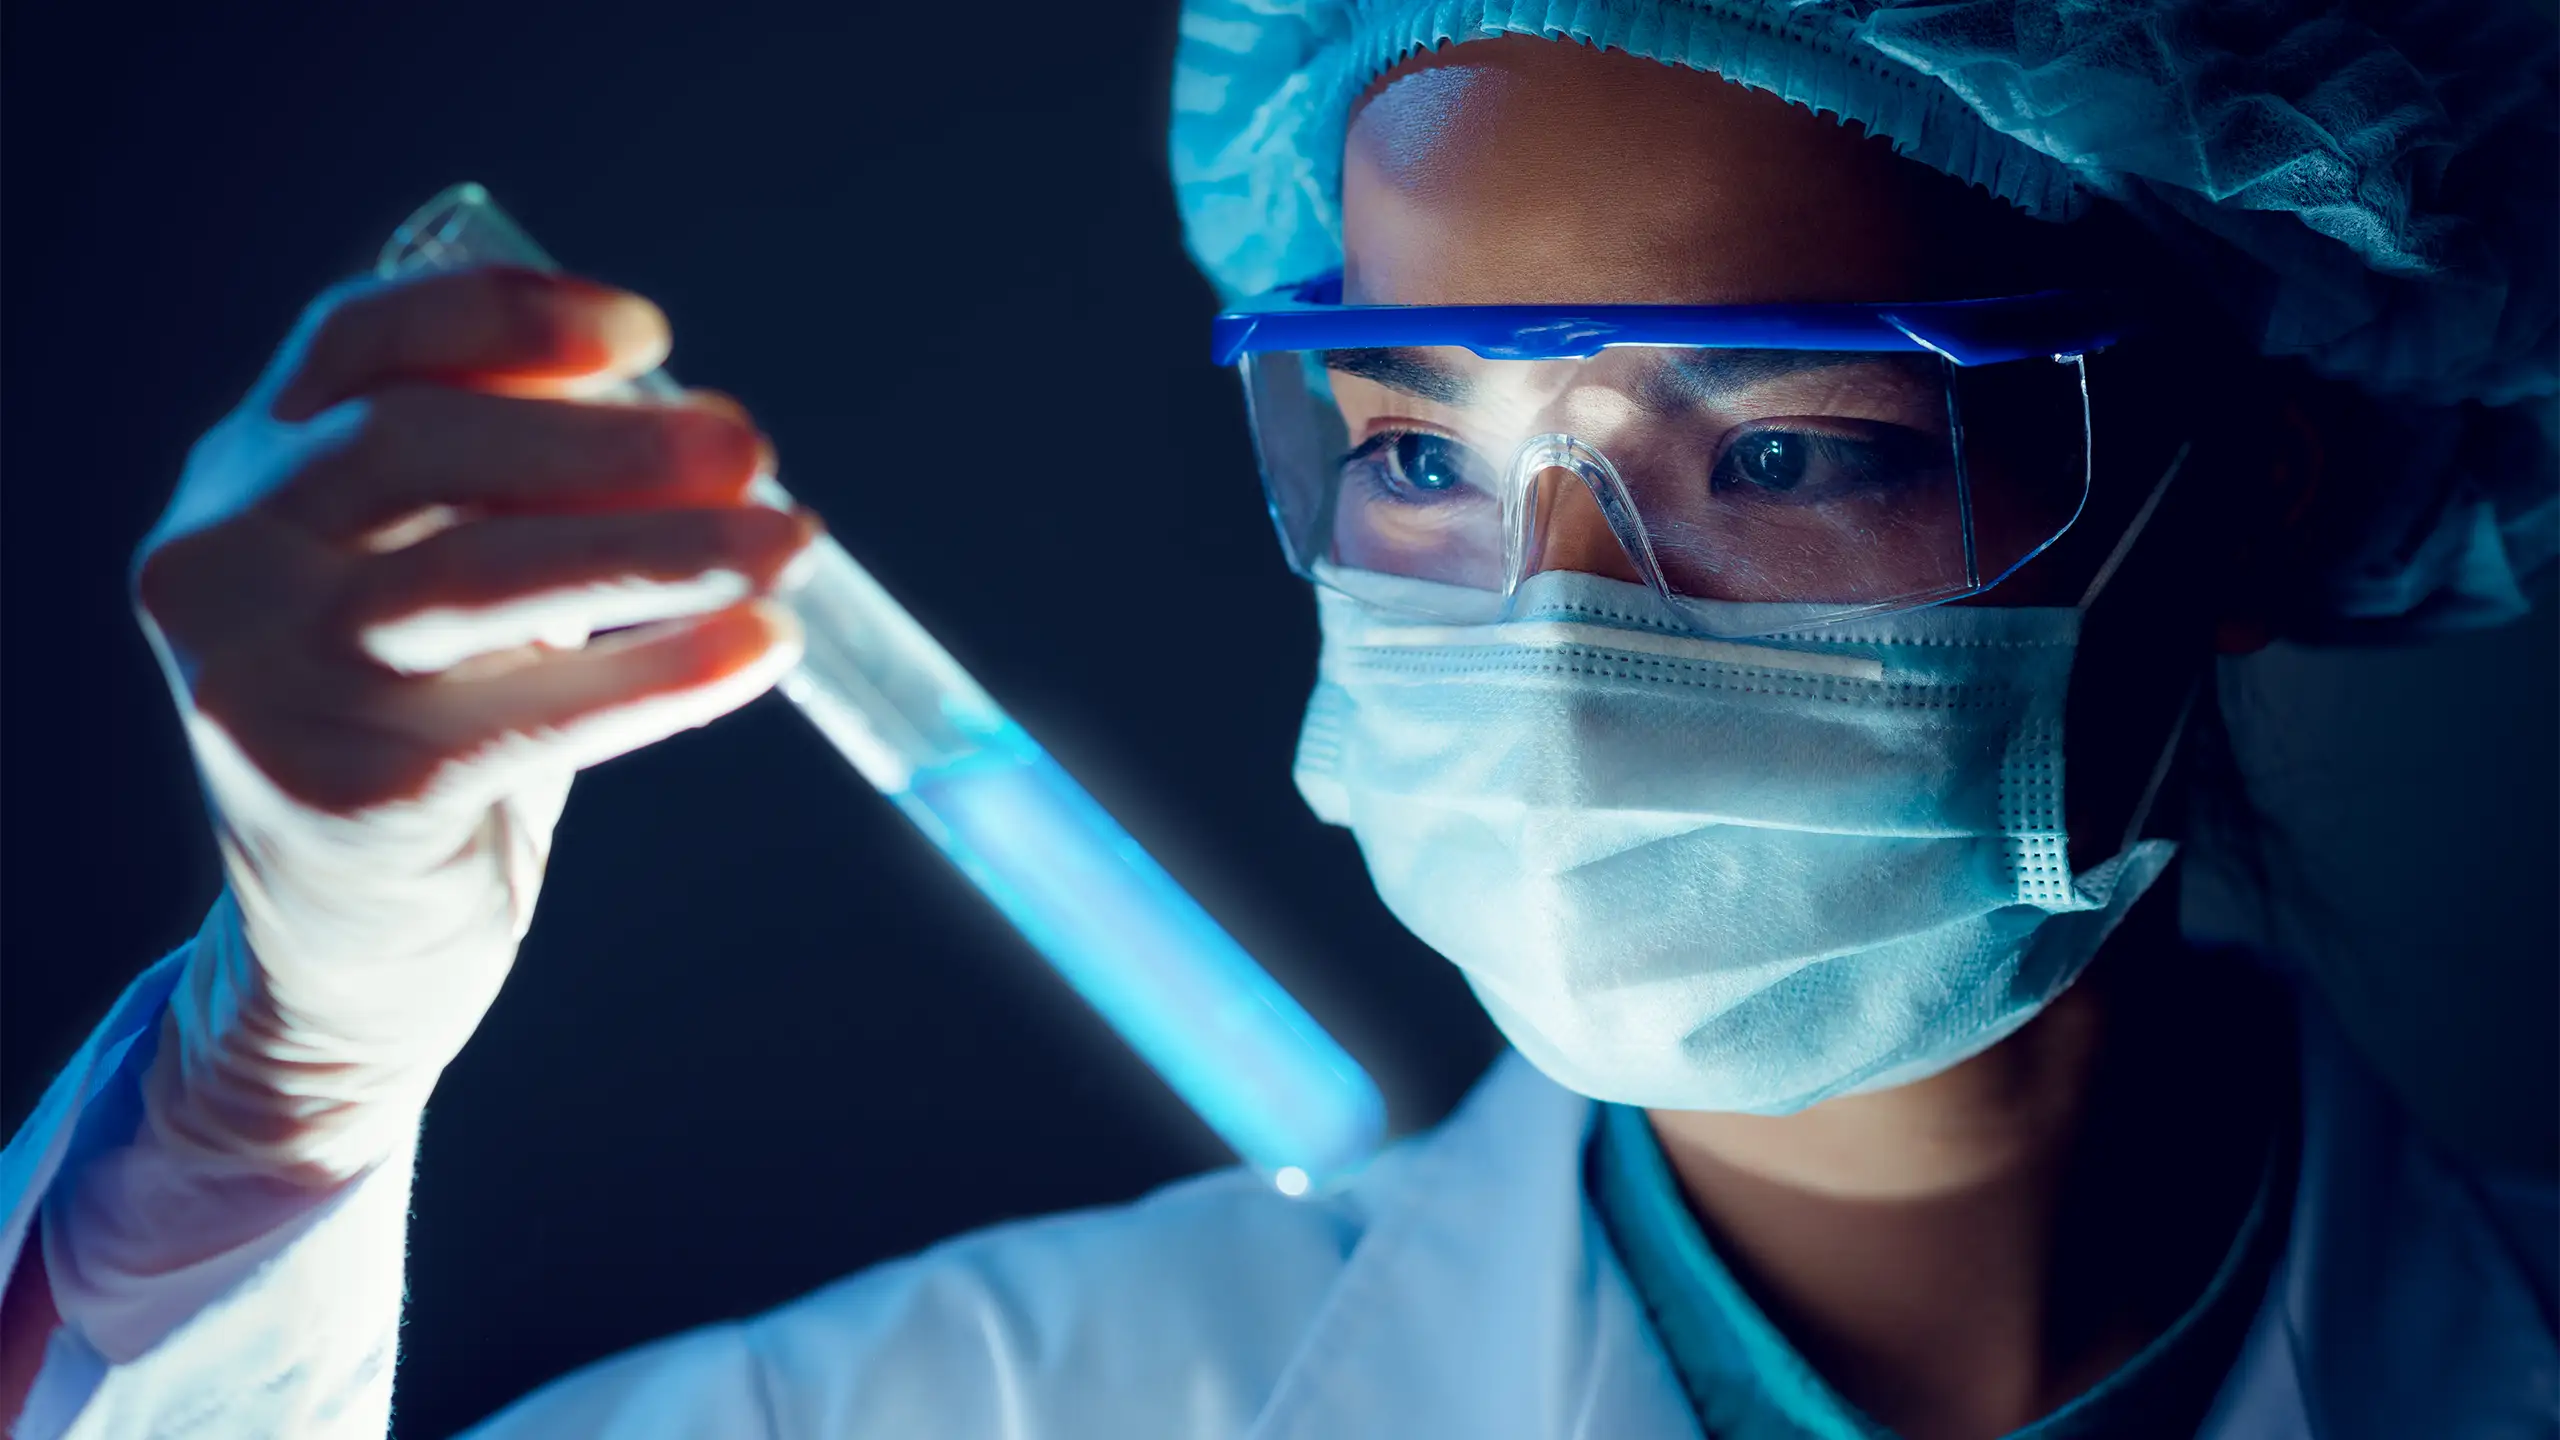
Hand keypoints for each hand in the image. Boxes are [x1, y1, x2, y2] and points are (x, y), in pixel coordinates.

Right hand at [133, 265, 816, 1180]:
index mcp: (244, 478)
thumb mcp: (447, 587)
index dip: (505, 317)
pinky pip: (528, 718)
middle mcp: (223, 565)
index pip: (357, 342)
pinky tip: (761, 650)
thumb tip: (707, 431)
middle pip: (415, 448)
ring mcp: (263, 685)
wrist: (346, 960)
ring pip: (474, 577)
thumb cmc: (427, 737)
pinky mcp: (340, 799)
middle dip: (603, 442)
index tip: (649, 335)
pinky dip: (660, 676)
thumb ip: (520, 493)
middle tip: (752, 447)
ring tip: (792, 540)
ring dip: (656, 550)